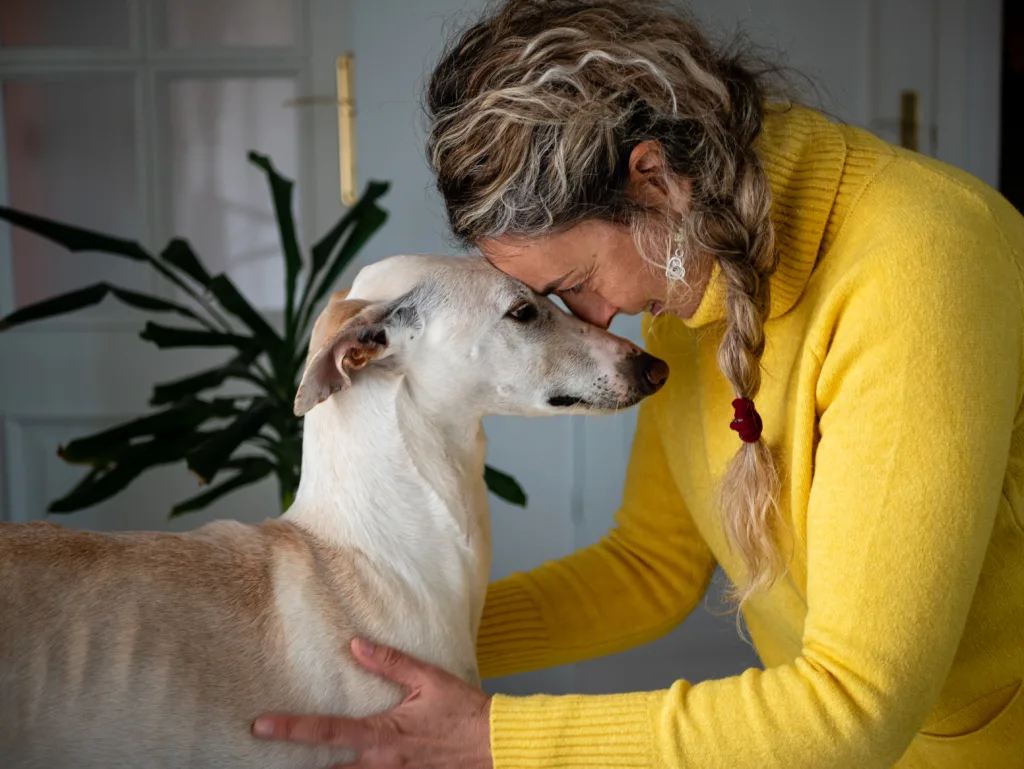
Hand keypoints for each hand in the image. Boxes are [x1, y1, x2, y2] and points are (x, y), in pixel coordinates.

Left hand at [252, 638, 492, 768]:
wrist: (495, 743)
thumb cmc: (463, 712)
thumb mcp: (428, 680)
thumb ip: (390, 663)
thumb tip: (356, 645)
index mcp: (382, 736)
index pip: (327, 732)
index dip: (291, 729)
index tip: (261, 725)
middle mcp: (381, 763)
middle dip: (297, 767)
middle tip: (266, 760)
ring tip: (299, 766)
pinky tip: (345, 767)